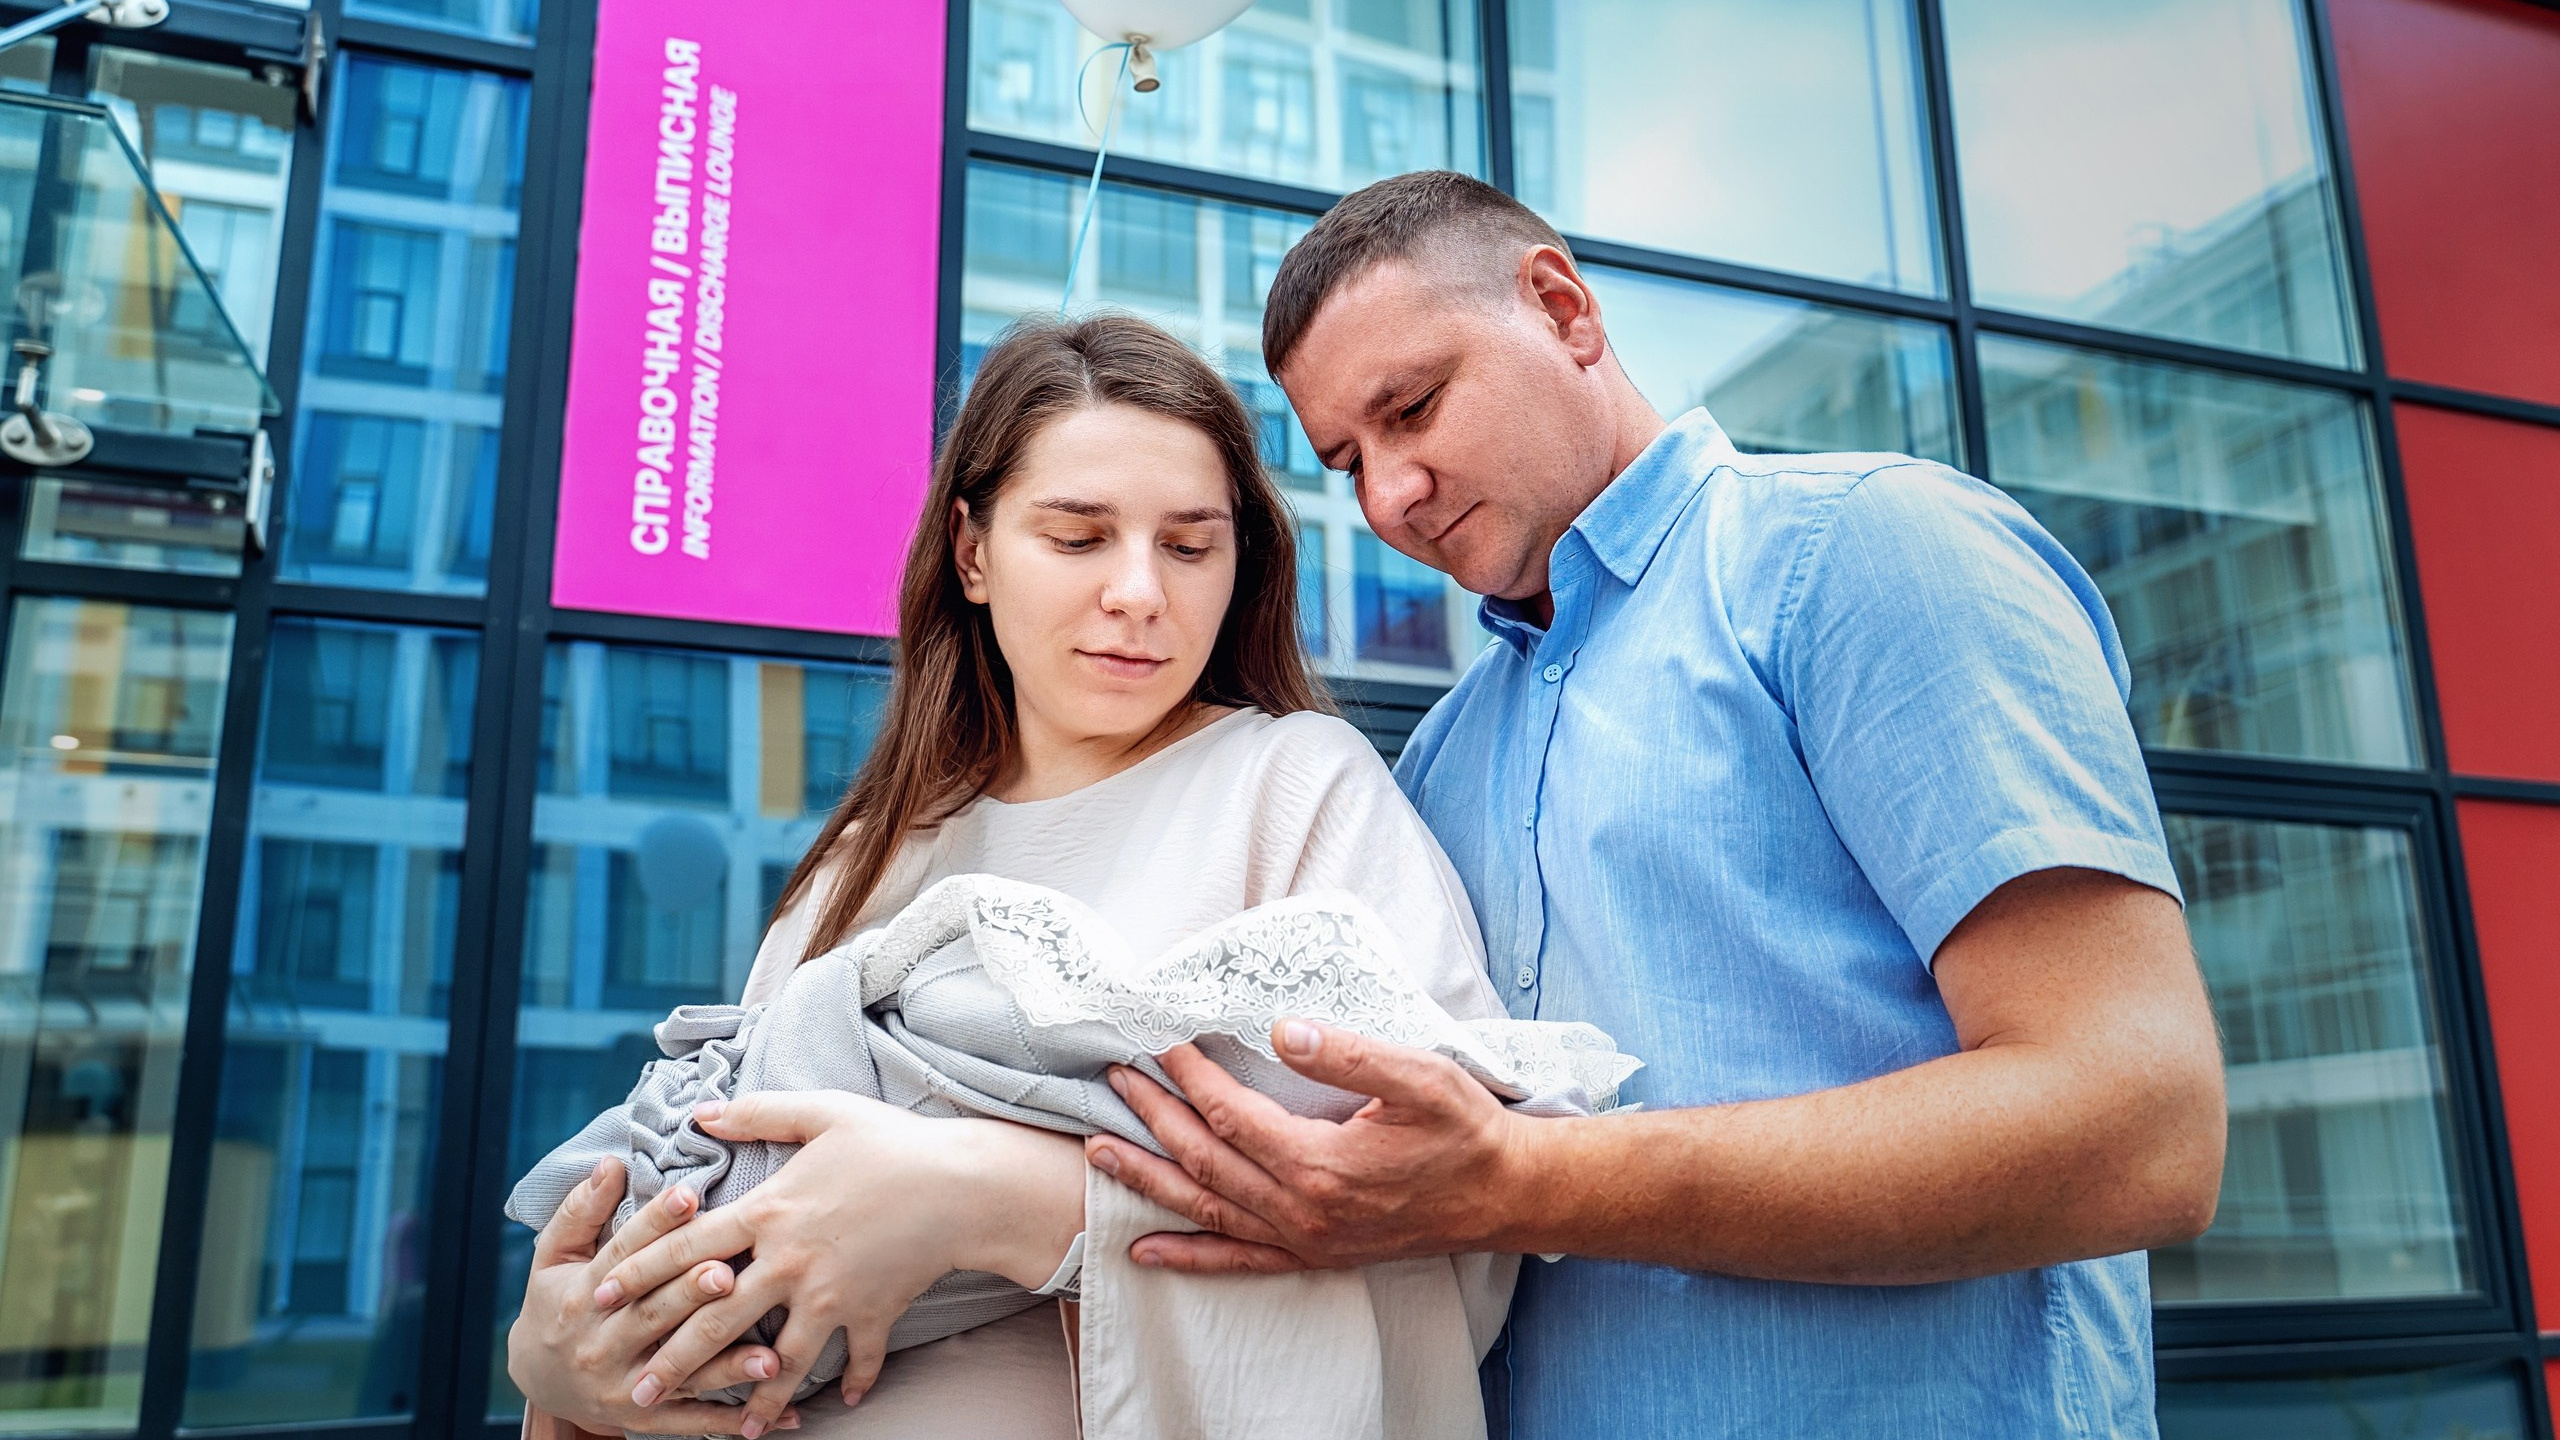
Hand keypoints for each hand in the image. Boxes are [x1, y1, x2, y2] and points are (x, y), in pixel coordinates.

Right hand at [507, 1157, 793, 1434]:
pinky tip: (776, 1416)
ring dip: (726, 1366)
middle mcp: (601, 1343)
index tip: (690, 1196)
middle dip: (692, 1293)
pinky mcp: (643, 1418)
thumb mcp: (554, 1256)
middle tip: (731, 1271)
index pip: (625, 1255)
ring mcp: (625, 1385)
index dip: (656, 1224)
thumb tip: (611, 1162)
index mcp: (584, 1294)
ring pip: (679, 1373)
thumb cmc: (557, 1302)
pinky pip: (692, 1422)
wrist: (535, 1379)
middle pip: (653, 1314)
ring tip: (770, 1355)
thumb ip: (581, 1210)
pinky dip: (734, 1422)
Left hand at [593, 1093, 1083, 1435]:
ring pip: (779, 1358)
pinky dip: (852, 1381)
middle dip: (671, 1361)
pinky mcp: (872, 1311)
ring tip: (734, 1432)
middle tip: (635, 1393)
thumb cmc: (893, 1142)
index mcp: (770, 1209)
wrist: (964, 1184)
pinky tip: (839, 1404)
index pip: (688, 1247)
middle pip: (715, 1319)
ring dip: (754, 1397)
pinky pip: (857, 1357)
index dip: (640, 1271)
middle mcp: (790, 1260)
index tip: (602, 1298)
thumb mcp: (823, 1113)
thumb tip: (700, 1112)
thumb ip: (757, 1113)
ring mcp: (830, 1293)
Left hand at [1084, 1019, 1533, 1272]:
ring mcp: (1304, 1240)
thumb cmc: (1465, 1132)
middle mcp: (1302, 1211)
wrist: (1504, 1195)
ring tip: (1100, 1151)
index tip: (1162, 1041)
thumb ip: (1350, 1055)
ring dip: (1150, 1179)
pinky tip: (1146, 1249)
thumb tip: (1285, 1030)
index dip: (1191, 1077)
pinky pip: (1238, 1261)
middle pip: (1206, 1161)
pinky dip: (1188, 1255)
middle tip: (1113, 1080)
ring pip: (1208, 1210)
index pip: (1232, 1115)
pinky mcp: (1314, 1254)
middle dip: (1154, 1117)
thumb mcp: (1420, 1078)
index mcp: (1321, 1165)